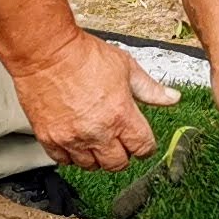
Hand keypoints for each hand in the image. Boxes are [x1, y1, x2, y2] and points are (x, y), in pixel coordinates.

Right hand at [17, 31, 179, 171]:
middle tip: (118, 141)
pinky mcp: (49, 138)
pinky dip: (71, 155)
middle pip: (118, 164)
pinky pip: (64, 161)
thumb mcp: (126, 67)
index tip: (140, 142)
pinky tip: (75, 140)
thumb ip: (150, 89)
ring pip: (91, 166)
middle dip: (122, 154)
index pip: (142, 148)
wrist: (46, 52)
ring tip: (96, 139)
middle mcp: (98, 132)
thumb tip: (173, 98)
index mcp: (121, 115)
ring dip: (96, 156)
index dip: (144, 146)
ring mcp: (72, 137)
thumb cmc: (84, 55)